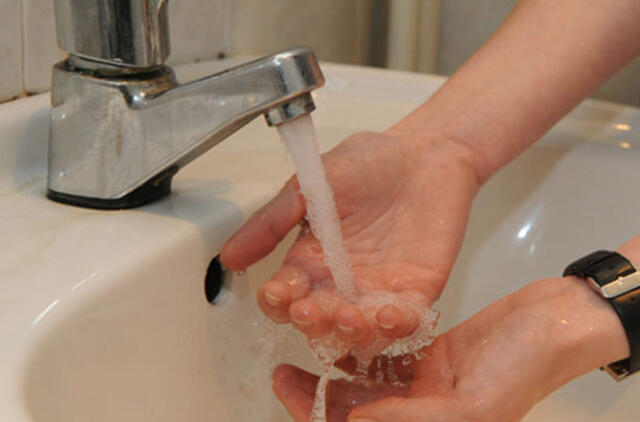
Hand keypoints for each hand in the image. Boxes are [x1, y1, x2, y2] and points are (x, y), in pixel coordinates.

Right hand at [220, 130, 479, 346]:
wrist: (424, 154)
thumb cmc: (369, 163)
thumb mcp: (310, 186)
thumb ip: (271, 222)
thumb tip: (228, 256)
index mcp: (311, 261)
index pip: (285, 296)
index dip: (278, 300)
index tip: (277, 292)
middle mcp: (340, 284)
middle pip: (318, 321)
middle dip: (311, 322)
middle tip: (310, 310)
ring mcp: (377, 291)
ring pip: (358, 331)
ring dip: (351, 332)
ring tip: (349, 317)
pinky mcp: (415, 292)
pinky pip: (405, 321)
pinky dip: (397, 326)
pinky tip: (388, 316)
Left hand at [272, 277, 628, 421]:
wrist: (551, 325)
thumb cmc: (523, 368)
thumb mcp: (472, 407)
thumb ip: (414, 419)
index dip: (320, 417)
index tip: (286, 392)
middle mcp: (421, 411)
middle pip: (354, 409)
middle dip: (315, 394)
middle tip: (280, 372)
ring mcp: (423, 384)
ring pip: (364, 382)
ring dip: (332, 367)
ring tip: (303, 346)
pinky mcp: (428, 354)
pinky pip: (385, 355)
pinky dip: (361, 345)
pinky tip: (339, 329)